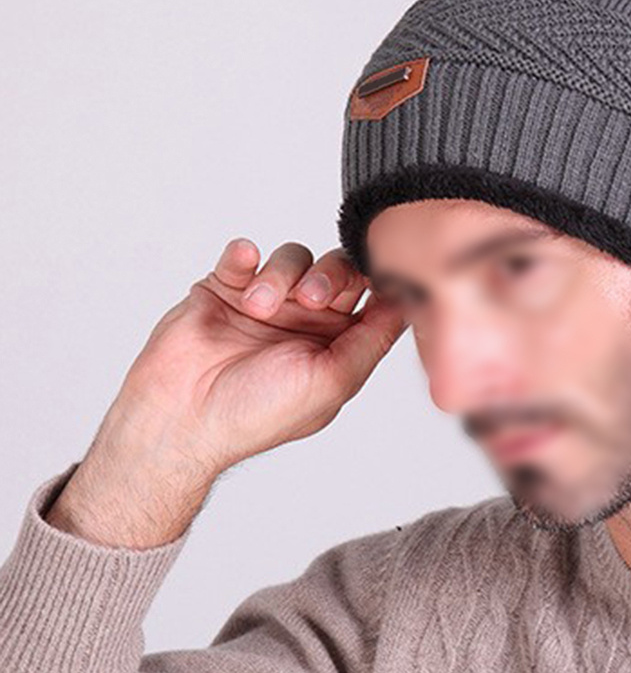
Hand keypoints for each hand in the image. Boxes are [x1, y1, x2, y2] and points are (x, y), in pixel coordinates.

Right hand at [106, 238, 408, 478]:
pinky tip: (241, 270)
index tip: (376, 277)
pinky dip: (244, 257)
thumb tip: (409, 306)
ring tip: (257, 307)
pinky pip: (243, 254)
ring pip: (292, 257)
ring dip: (280, 274)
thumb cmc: (256, 414)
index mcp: (336, 346)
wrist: (180, 418)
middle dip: (329, 274)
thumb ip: (373, 341)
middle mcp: (304, 322)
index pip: (371, 300)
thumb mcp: (332, 382)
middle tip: (309, 298)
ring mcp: (265, 303)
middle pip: (337, 270)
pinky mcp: (224, 289)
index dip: (376, 284)